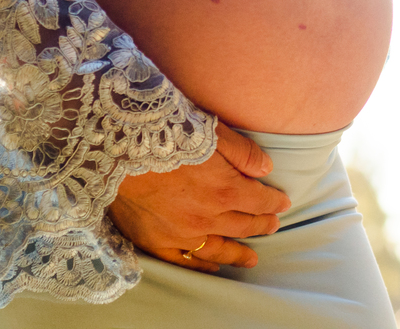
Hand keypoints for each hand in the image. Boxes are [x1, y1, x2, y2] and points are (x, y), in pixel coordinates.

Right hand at [107, 123, 291, 272]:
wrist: (116, 147)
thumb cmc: (164, 132)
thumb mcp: (213, 132)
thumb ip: (244, 153)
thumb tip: (267, 168)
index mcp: (225, 189)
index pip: (259, 201)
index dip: (274, 202)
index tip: (283, 203)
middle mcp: (206, 217)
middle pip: (243, 225)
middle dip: (262, 225)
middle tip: (273, 226)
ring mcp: (180, 233)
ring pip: (218, 248)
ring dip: (238, 253)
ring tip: (252, 258)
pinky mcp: (155, 240)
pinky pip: (184, 261)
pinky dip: (201, 265)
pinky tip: (211, 266)